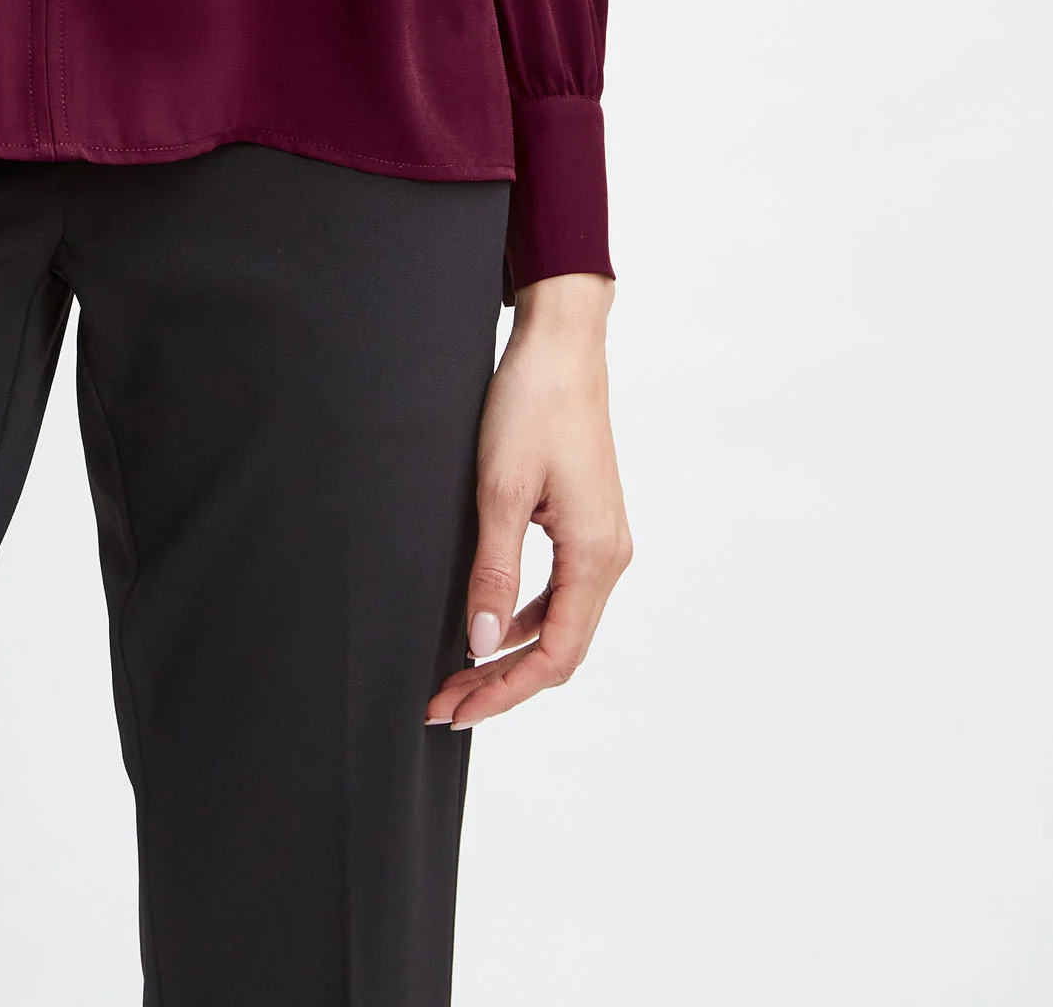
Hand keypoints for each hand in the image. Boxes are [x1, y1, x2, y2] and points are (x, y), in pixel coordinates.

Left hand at [425, 270, 630, 729]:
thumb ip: (492, 571)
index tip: (454, 709)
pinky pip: (558, 591)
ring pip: (559, 623)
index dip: (503, 691)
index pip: (555, 655)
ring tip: (455, 672)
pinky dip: (520, 617)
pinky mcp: (586, 523)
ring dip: (508, 652)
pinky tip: (484, 621)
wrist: (562, 343)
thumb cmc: (532, 403)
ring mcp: (601, 540)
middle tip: (443, 703)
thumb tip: (479, 644)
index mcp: (596, 555)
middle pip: (560, 648)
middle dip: (501, 682)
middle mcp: (609, 556)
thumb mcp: (500, 489)